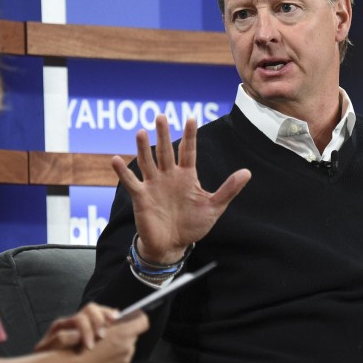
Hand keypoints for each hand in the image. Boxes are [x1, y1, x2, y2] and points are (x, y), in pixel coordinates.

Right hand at [40, 307, 149, 362]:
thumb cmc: (77, 347)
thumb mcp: (91, 324)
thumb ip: (109, 318)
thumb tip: (118, 314)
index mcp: (123, 334)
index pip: (142, 321)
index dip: (136, 317)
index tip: (130, 316)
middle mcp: (128, 346)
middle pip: (134, 331)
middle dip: (125, 328)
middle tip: (111, 329)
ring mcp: (125, 357)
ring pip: (129, 341)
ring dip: (120, 339)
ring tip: (104, 341)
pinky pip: (124, 351)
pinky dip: (117, 348)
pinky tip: (103, 350)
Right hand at [111, 115, 250, 264]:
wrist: (172, 246)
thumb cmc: (193, 226)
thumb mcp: (214, 207)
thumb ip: (229, 189)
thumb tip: (247, 172)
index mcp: (187, 176)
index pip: (188, 151)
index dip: (190, 135)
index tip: (191, 118)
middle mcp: (169, 176)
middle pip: (165, 151)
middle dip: (163, 134)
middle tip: (161, 116)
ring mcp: (154, 185)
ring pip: (147, 162)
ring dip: (143, 147)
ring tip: (140, 131)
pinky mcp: (141, 197)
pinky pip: (130, 182)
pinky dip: (123, 172)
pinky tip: (115, 159)